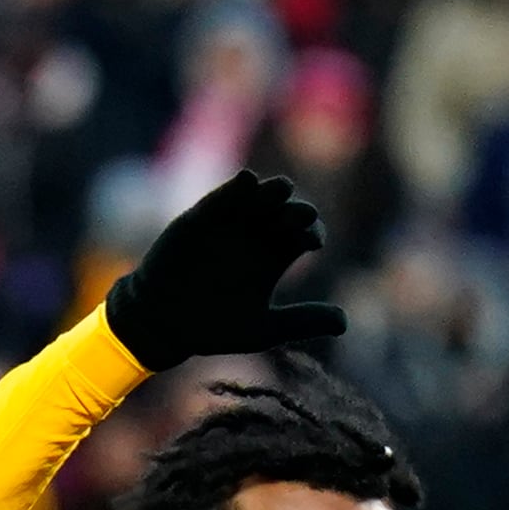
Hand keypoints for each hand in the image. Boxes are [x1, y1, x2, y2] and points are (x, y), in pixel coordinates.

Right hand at [102, 168, 346, 372]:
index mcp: (274, 257)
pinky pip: (223, 196)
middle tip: (302, 216)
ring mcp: (230, 224)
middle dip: (296, 211)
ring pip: (259, 198)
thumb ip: (302, 321)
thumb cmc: (212, 328)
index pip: (304, 234)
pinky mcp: (203, 217)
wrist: (163, 322)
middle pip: (286, 212)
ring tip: (282, 189)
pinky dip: (236, 187)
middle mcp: (256, 235)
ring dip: (272, 191)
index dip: (312, 231)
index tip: (313, 241)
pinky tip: (247, 180)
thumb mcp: (262, 329)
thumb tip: (345, 323)